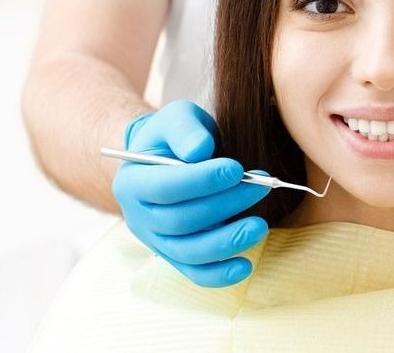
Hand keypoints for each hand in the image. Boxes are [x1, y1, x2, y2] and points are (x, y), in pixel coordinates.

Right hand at [112, 99, 270, 287]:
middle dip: (225, 205)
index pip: (165, 187)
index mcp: (132, 181)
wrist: (168, 158)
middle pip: (181, 220)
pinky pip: (195, 272)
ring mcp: (155, 240)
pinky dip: (219, 275)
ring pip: (188, 251)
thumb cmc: (176, 136)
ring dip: (227, 241)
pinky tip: (245, 266)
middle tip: (261, 186)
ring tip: (259, 226)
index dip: (201, 181)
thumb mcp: (177, 118)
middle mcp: (138, 216)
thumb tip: (200, 151)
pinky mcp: (175, 255)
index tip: (236, 169)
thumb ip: (186, 129)